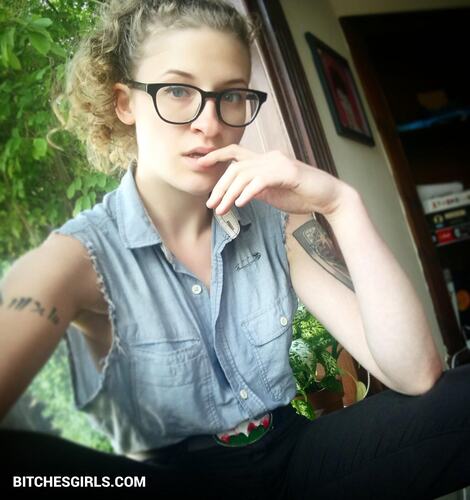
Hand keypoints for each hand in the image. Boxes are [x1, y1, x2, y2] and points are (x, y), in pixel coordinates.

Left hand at [197, 144, 350, 215]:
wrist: (329, 197)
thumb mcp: (272, 192)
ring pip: (244, 174)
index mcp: (265, 160)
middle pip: (235, 167)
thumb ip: (255, 189)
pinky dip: (248, 193)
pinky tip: (241, 204)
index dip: (216, 156)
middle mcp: (269, 157)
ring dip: (229, 194)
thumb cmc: (302, 195)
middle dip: (219, 186)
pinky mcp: (288, 173)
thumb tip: (238, 193)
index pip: (236, 153)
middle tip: (211, 204)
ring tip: (222, 210)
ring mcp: (279, 163)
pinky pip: (261, 181)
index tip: (200, 164)